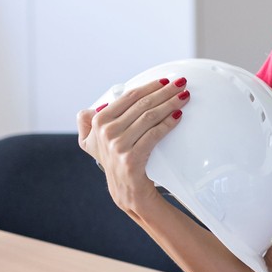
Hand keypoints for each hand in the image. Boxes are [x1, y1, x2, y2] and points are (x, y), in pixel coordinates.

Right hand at [76, 76, 190, 217]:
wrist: (125, 190)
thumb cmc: (114, 160)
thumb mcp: (92, 142)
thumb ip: (87, 122)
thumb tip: (92, 107)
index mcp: (97, 123)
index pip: (129, 97)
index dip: (149, 86)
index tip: (164, 81)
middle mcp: (105, 133)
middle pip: (142, 104)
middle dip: (164, 91)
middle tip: (181, 83)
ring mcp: (117, 146)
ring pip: (150, 116)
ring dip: (170, 103)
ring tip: (184, 97)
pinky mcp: (131, 158)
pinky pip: (154, 134)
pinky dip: (168, 123)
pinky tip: (178, 116)